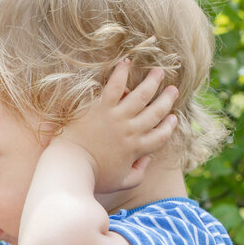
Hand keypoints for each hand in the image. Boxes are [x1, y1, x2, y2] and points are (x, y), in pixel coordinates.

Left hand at [50, 59, 178, 194]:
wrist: (70, 168)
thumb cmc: (91, 178)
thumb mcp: (120, 182)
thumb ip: (137, 174)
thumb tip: (147, 160)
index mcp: (137, 149)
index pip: (160, 136)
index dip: (168, 126)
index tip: (173, 118)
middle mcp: (131, 131)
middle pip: (155, 112)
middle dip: (167, 100)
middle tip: (173, 90)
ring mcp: (117, 117)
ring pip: (142, 96)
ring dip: (152, 82)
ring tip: (159, 72)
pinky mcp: (100, 108)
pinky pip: (115, 85)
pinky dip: (121, 73)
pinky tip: (126, 62)